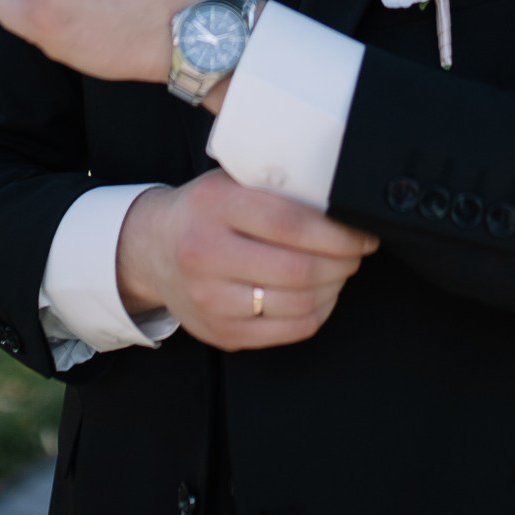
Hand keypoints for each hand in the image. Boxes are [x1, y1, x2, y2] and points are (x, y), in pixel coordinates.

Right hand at [117, 173, 377, 351]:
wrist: (151, 250)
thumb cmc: (204, 211)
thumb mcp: (231, 182)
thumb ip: (276, 186)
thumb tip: (339, 197)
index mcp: (215, 207)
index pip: (291, 224)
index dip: (339, 234)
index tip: (362, 234)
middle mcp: (207, 254)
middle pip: (299, 270)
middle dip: (343, 262)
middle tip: (356, 252)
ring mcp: (211, 300)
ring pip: (298, 305)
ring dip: (333, 288)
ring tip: (339, 271)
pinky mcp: (220, 333)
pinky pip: (289, 330)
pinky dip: (317, 313)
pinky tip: (319, 295)